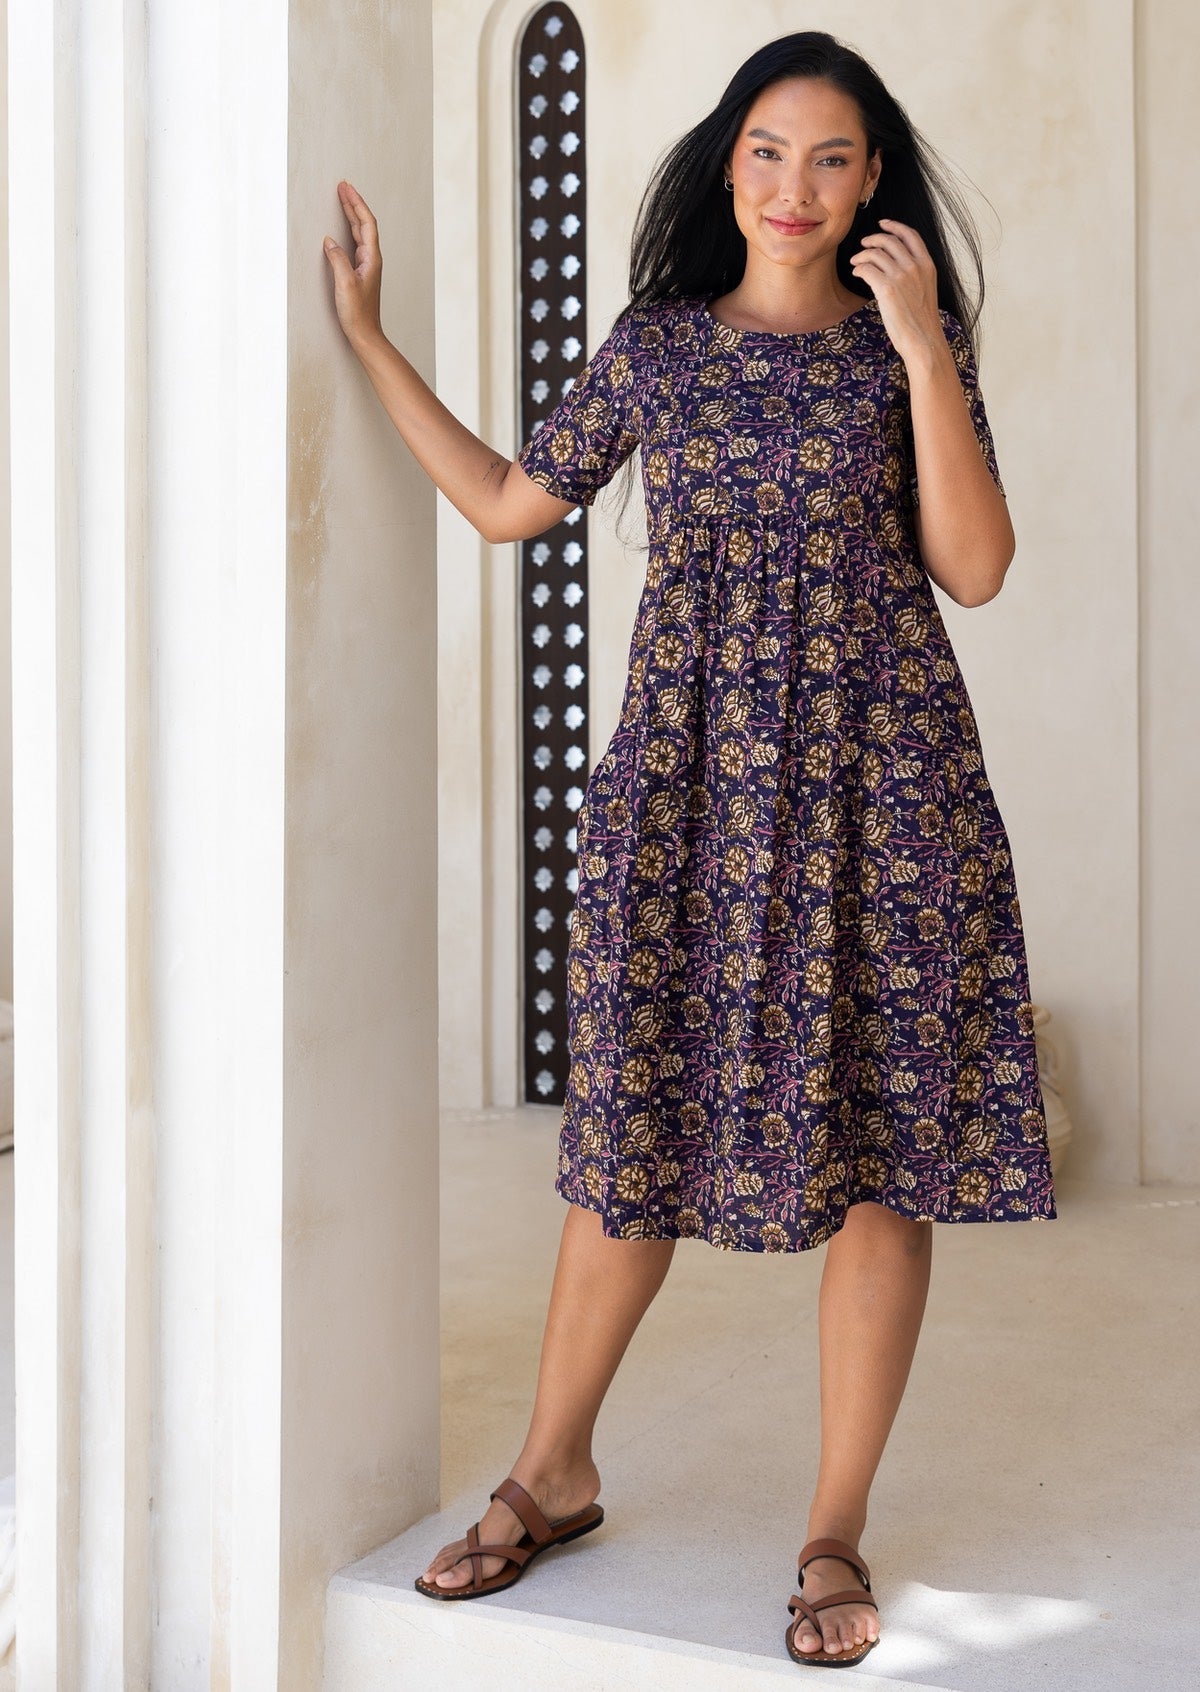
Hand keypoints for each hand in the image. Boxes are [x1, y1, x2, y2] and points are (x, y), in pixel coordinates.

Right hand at [323, 180, 383, 349]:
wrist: (365, 334)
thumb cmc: (357, 314)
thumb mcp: (344, 284)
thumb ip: (338, 259)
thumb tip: (330, 241)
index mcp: (372, 258)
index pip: (366, 223)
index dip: (356, 204)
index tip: (346, 188)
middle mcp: (372, 259)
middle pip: (364, 224)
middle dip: (353, 204)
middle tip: (343, 186)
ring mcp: (367, 266)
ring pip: (360, 233)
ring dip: (352, 215)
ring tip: (342, 199)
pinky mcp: (360, 272)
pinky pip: (355, 243)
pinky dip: (349, 230)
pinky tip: (343, 227)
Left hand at [848, 217, 943, 363]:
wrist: (923, 340)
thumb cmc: (922, 322)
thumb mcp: (925, 291)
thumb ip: (915, 275)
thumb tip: (896, 266)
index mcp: (927, 265)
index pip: (911, 235)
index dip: (895, 226)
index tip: (883, 223)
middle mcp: (915, 266)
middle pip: (890, 240)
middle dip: (873, 239)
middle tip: (863, 244)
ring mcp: (901, 276)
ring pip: (876, 253)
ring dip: (862, 255)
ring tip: (856, 261)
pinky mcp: (887, 288)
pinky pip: (867, 268)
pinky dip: (859, 268)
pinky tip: (856, 273)